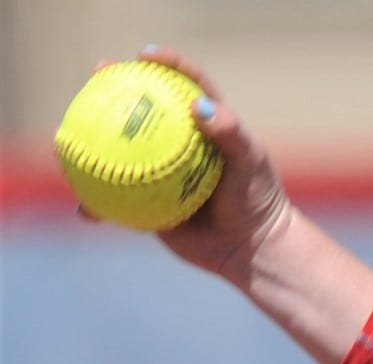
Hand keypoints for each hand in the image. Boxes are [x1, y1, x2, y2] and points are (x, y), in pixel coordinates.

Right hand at [80, 48, 372, 363]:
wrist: (252, 246)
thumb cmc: (256, 199)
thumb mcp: (249, 163)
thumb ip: (229, 133)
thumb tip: (201, 105)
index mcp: (204, 127)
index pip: (186, 86)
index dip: (165, 64)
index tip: (144, 56)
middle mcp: (178, 145)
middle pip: (140, 111)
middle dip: (112, 90)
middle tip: (95, 77)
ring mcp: (160, 172)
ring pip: (117, 154)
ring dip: (88, 144)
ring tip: (64, 141)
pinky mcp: (149, 202)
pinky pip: (115, 201)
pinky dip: (97, 204)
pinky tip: (85, 208)